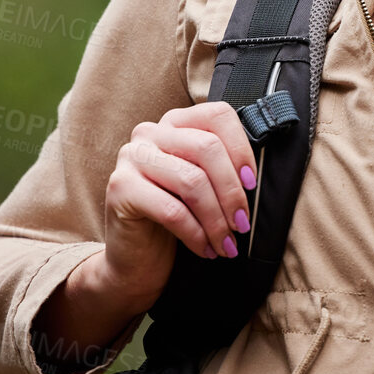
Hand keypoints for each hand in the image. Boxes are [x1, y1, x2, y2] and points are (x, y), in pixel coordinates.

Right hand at [93, 101, 258, 310]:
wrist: (134, 258)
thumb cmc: (174, 218)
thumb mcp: (201, 185)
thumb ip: (220, 167)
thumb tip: (253, 176)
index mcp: (174, 123)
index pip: (218, 115)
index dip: (241, 148)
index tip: (251, 183)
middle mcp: (149, 132)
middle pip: (207, 148)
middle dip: (232, 191)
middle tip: (242, 223)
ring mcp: (131, 157)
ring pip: (192, 181)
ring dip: (217, 219)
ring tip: (227, 243)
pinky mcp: (120, 188)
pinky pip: (172, 210)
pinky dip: (197, 234)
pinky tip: (207, 249)